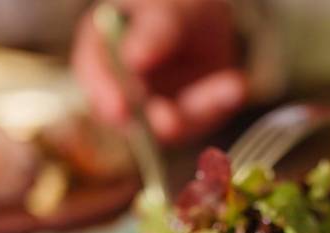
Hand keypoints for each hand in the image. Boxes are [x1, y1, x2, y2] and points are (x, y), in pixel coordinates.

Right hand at [73, 0, 247, 143]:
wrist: (206, 16)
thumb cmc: (177, 5)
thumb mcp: (166, 9)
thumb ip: (153, 32)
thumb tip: (133, 59)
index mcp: (100, 53)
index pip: (93, 79)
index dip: (104, 97)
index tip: (120, 109)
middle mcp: (122, 89)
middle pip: (134, 117)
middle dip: (153, 120)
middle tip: (169, 121)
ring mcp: (154, 108)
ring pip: (172, 124)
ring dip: (200, 111)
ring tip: (231, 88)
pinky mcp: (187, 117)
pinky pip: (202, 118)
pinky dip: (220, 104)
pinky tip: (236, 87)